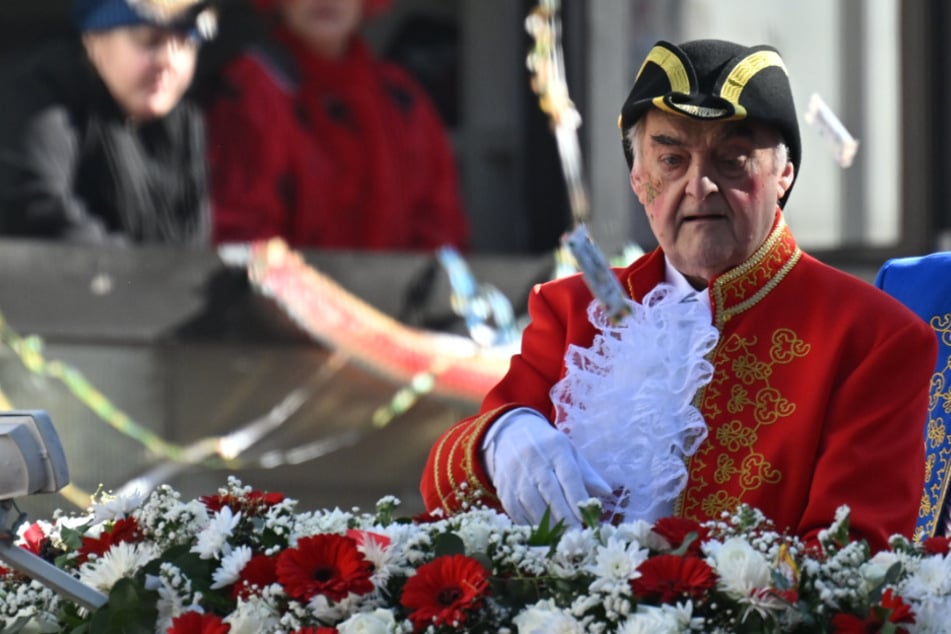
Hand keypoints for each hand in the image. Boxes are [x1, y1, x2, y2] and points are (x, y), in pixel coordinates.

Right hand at [484, 410, 611, 525]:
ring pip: (532, 503)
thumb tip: (606, 492)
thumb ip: (586, 473)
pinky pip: (516, 510)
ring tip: (561, 540)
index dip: (577, 498)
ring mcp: (516, 474)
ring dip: (547, 524)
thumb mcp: (569, 452)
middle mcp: (534, 460)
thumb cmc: (547, 448)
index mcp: (556, 449)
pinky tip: (541, 535)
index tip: (586, 519)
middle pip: (550, 491)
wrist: (509, 435)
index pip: (569, 476)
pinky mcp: (504, 488)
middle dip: (564, 516)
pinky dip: (529, 525)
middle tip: (576, 536)